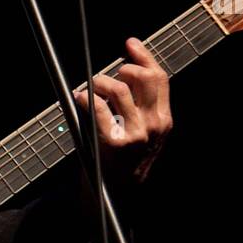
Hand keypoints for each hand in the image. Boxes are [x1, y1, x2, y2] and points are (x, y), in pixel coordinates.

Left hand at [73, 37, 172, 186]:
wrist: (116, 198)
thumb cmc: (123, 164)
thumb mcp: (142, 135)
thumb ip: (139, 108)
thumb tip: (123, 73)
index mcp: (163, 121)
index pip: (159, 78)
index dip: (144, 56)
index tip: (130, 44)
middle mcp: (154, 125)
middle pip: (141, 78)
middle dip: (121, 68)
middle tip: (105, 75)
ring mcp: (136, 134)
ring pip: (118, 89)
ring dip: (98, 82)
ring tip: (88, 89)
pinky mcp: (115, 142)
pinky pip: (98, 108)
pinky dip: (86, 98)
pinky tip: (79, 98)